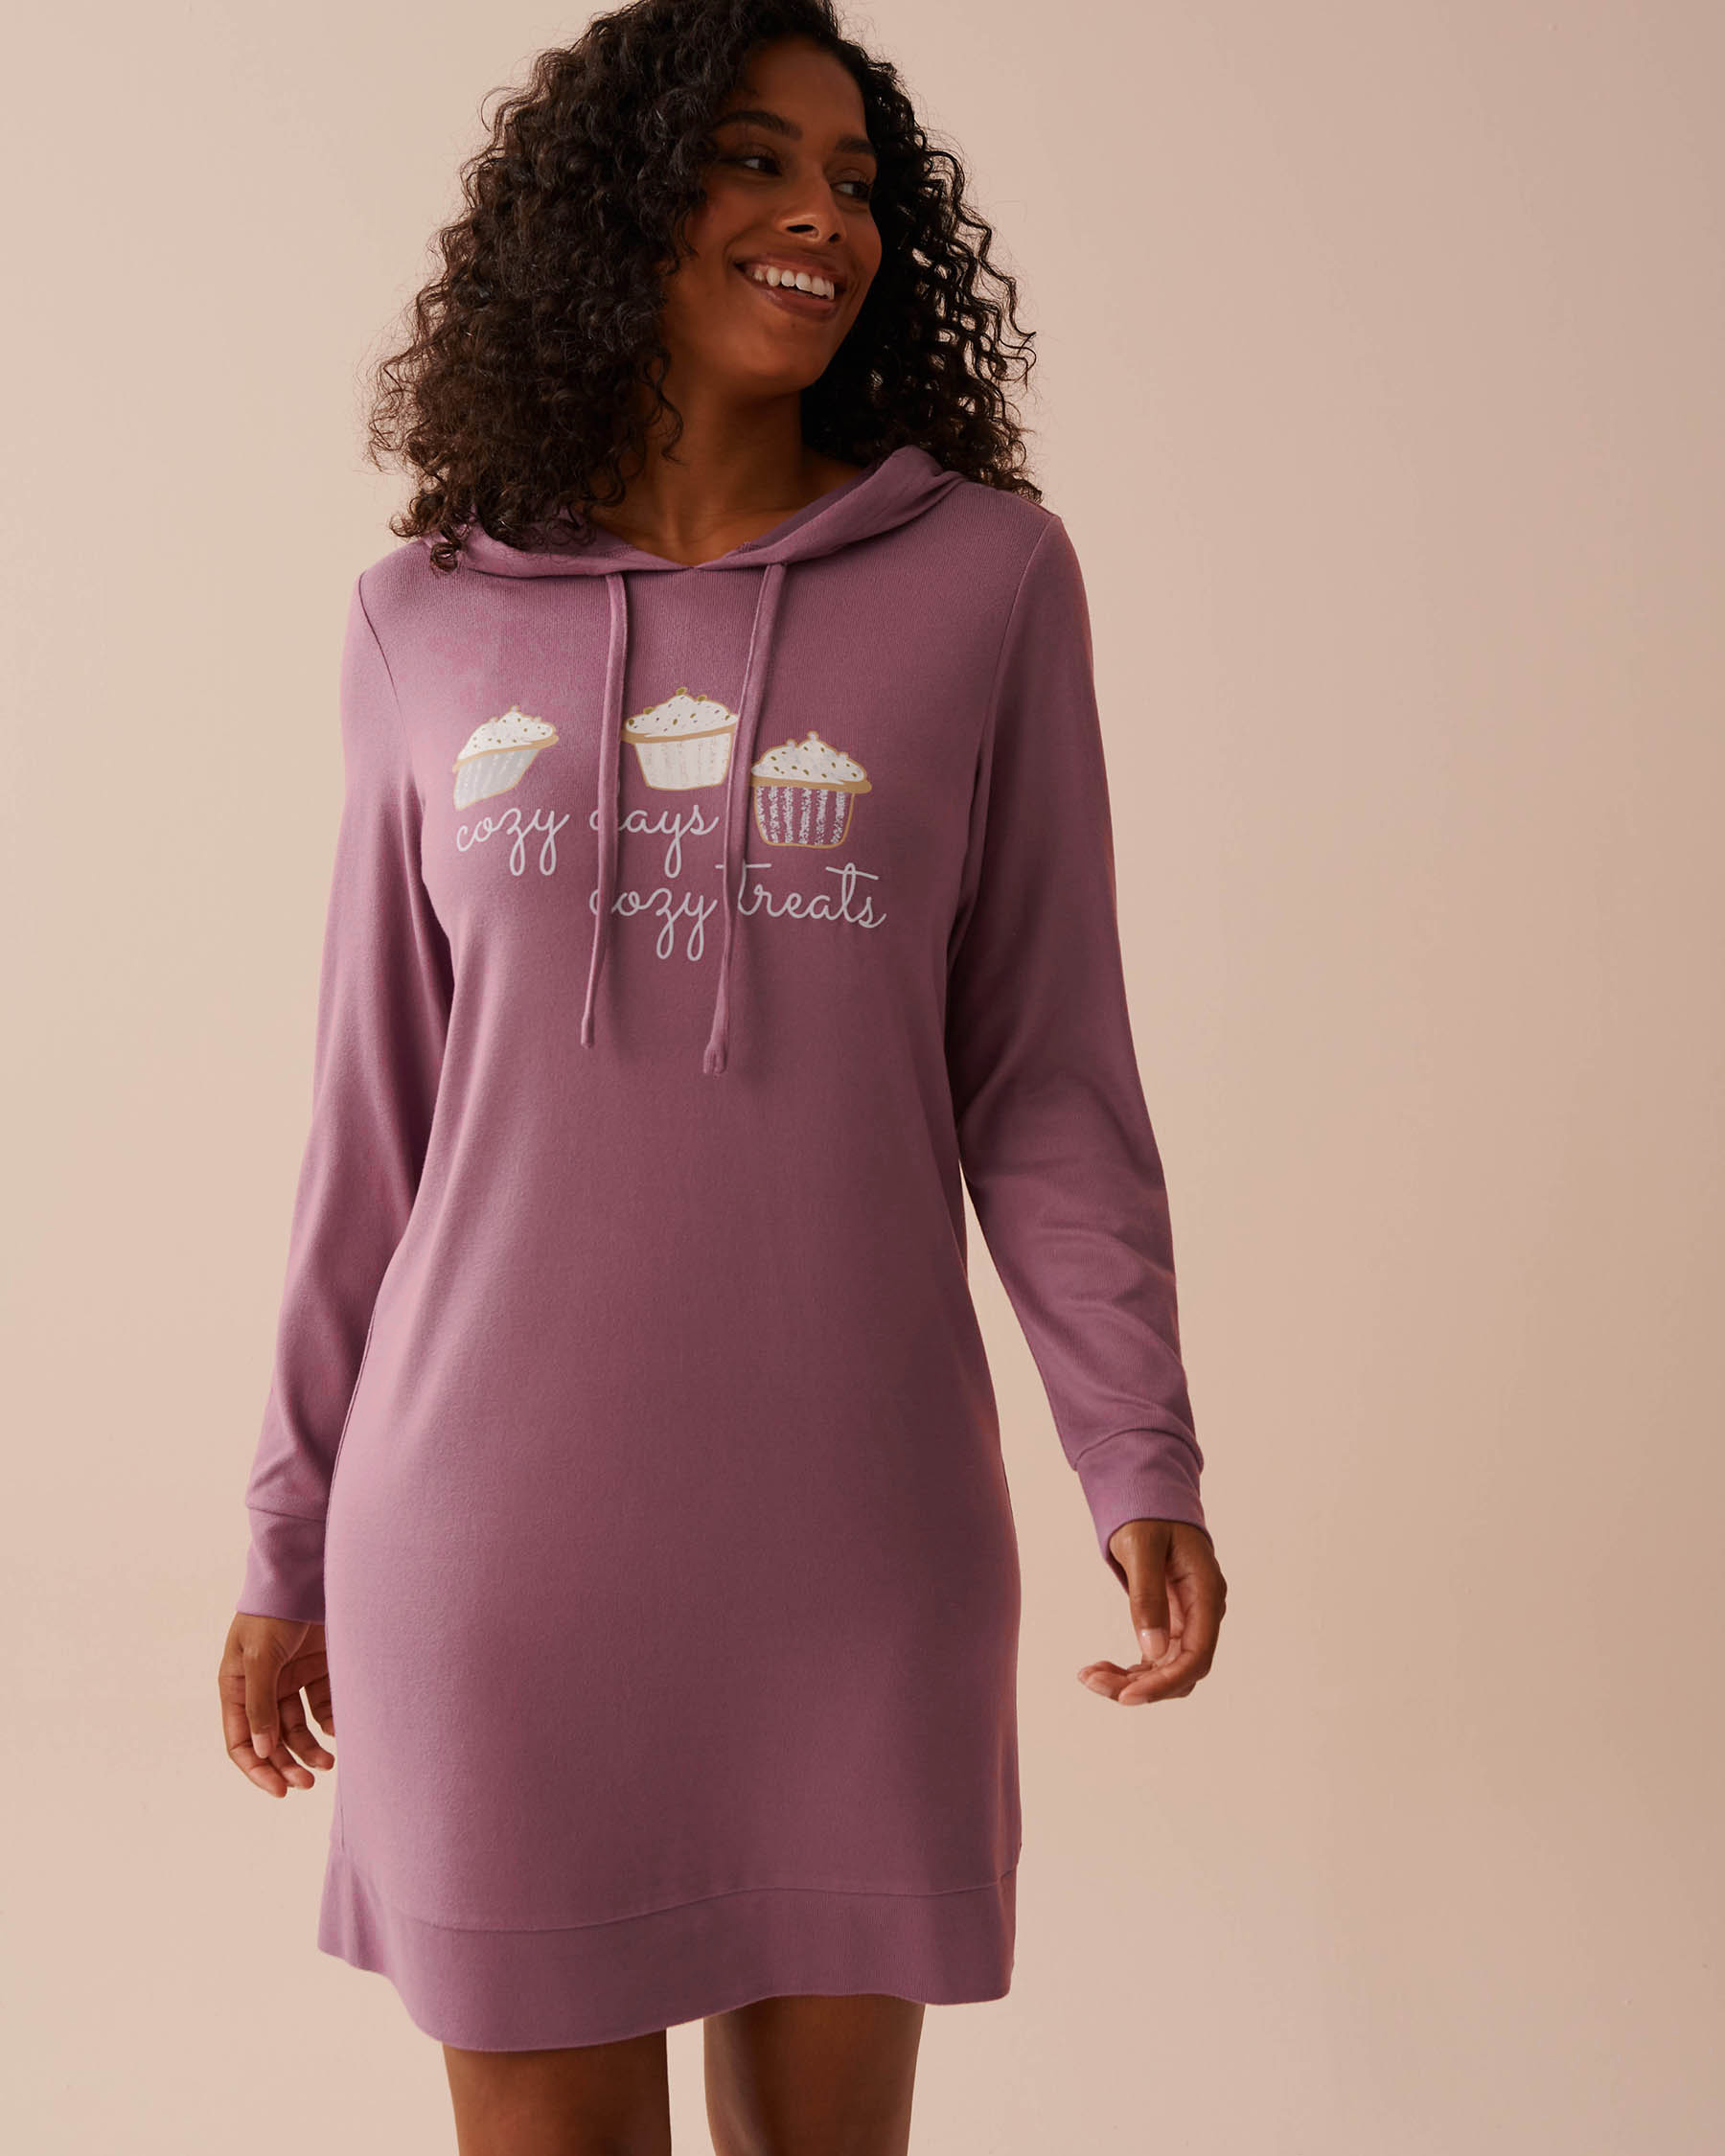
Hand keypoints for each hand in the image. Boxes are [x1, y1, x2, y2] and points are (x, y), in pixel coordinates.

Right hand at [219, 1613, 336, 1795]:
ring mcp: (290, 1679)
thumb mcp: (260, 1657)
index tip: (279, 1790)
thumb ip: (260, 1704)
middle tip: (309, 1783)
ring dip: (310, 1749)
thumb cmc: (274, 1613)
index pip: (240, 1741)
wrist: (306, 1574)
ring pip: (297, 1728)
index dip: (256, 1769)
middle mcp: (261, 1688)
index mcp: (236, 1687)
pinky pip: (320, 1706)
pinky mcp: (316, 1669)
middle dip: (287, 1764)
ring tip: (328, 1764)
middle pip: (270, 1740)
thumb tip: (260, 1751)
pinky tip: (339, 1730)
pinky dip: (329, 1722)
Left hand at [1078, 1519, 1225, 1703]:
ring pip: (1167, 1670)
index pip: (1197, 1656)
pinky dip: (1130, 1669)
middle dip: (1140, 1686)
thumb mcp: (1141, 1548)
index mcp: (1206, 1593)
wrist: (1150, 1499)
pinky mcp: (1172, 1623)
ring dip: (1130, 1681)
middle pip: (1182, 1671)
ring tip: (1089, 1675)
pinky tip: (1100, 1668)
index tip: (1127, 1697)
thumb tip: (1154, 1652)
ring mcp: (1189, 1620)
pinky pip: (1156, 1660)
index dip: (1165, 1683)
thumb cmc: (1148, 1516)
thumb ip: (1148, 1597)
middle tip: (1093, 1681)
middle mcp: (1204, 1613)